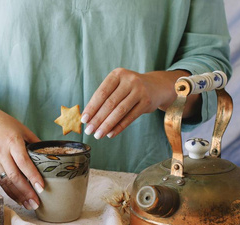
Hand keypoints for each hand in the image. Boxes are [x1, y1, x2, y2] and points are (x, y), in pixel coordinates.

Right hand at [0, 107, 43, 209]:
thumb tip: (49, 154)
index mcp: (12, 141)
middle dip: (26, 191)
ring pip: (6, 181)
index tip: (42, 187)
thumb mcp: (21, 128)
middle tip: (37, 203)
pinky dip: (9, 192)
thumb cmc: (3, 122)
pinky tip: (18, 199)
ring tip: (29, 205)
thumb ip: (34, 142)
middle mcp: (1, 152)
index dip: (33, 176)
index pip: (23, 162)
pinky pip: (0, 181)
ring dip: (18, 195)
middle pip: (14, 176)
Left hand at [81, 68, 196, 138]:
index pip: (101, 93)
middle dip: (97, 119)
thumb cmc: (130, 88)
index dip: (91, 107)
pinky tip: (110, 134)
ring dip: (107, 125)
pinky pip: (130, 117)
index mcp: (117, 74)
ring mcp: (139, 90)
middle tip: (89, 131)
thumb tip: (88, 118)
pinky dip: (119, 127)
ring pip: (119, 111)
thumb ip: (104, 99)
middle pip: (110, 103)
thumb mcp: (118, 86)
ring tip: (98, 135)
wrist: (156, 86)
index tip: (83, 120)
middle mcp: (129, 80)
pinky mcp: (147, 102)